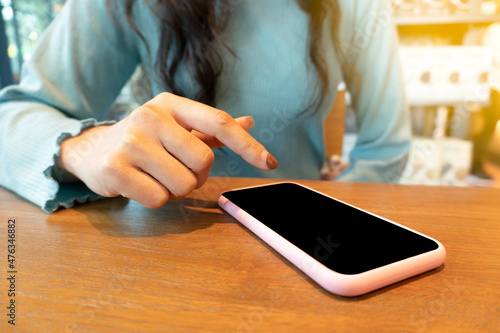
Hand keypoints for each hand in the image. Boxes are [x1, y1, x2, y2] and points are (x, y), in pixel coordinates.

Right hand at [59, 92, 277, 207]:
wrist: (91, 149)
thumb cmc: (144, 140)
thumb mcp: (175, 126)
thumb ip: (211, 128)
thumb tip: (250, 121)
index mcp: (171, 104)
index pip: (219, 123)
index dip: (248, 145)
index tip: (270, 163)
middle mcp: (150, 117)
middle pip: (203, 163)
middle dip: (196, 176)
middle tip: (176, 170)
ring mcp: (130, 142)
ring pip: (182, 185)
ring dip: (176, 190)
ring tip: (156, 176)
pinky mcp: (114, 169)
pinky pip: (158, 199)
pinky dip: (156, 199)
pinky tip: (140, 185)